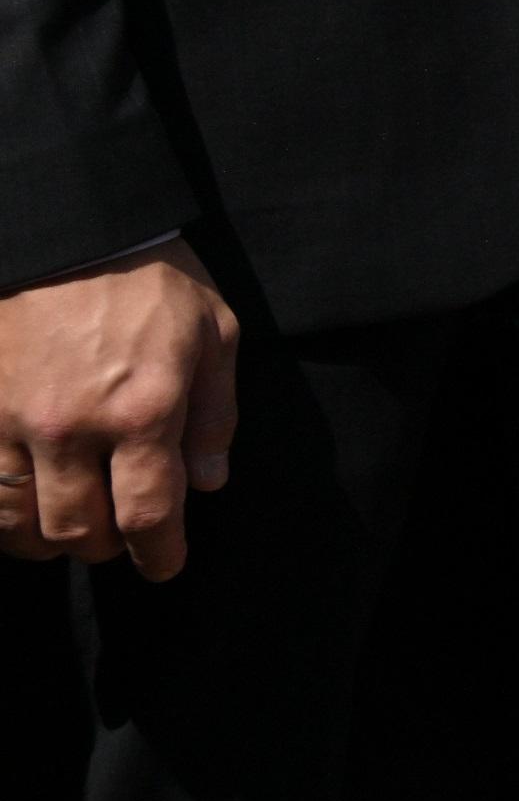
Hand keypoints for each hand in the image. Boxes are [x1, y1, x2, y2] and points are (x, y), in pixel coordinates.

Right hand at [0, 239, 239, 578]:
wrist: (66, 234)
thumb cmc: (150, 279)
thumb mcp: (214, 332)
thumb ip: (214, 414)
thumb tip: (208, 484)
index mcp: (142, 410)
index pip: (149, 514)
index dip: (159, 553)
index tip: (165, 566)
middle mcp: (73, 428)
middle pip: (81, 530)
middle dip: (107, 547)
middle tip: (122, 539)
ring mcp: (13, 423)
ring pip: (22, 522)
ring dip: (51, 539)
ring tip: (72, 529)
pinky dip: (4, 514)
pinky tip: (23, 508)